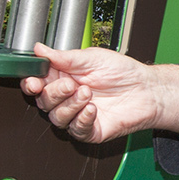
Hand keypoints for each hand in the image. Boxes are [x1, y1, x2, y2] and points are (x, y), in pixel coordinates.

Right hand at [20, 46, 167, 141]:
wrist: (146, 89)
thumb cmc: (122, 72)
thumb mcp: (91, 57)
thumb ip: (63, 57)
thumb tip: (39, 49)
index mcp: (63, 77)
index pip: (38, 84)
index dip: (32, 84)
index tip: (34, 81)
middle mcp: (67, 98)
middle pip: (43, 102)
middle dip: (53, 93)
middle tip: (70, 84)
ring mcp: (77, 115)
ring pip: (56, 118)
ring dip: (69, 105)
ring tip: (87, 93)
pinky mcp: (89, 130)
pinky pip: (76, 130)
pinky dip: (81, 119)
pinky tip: (92, 109)